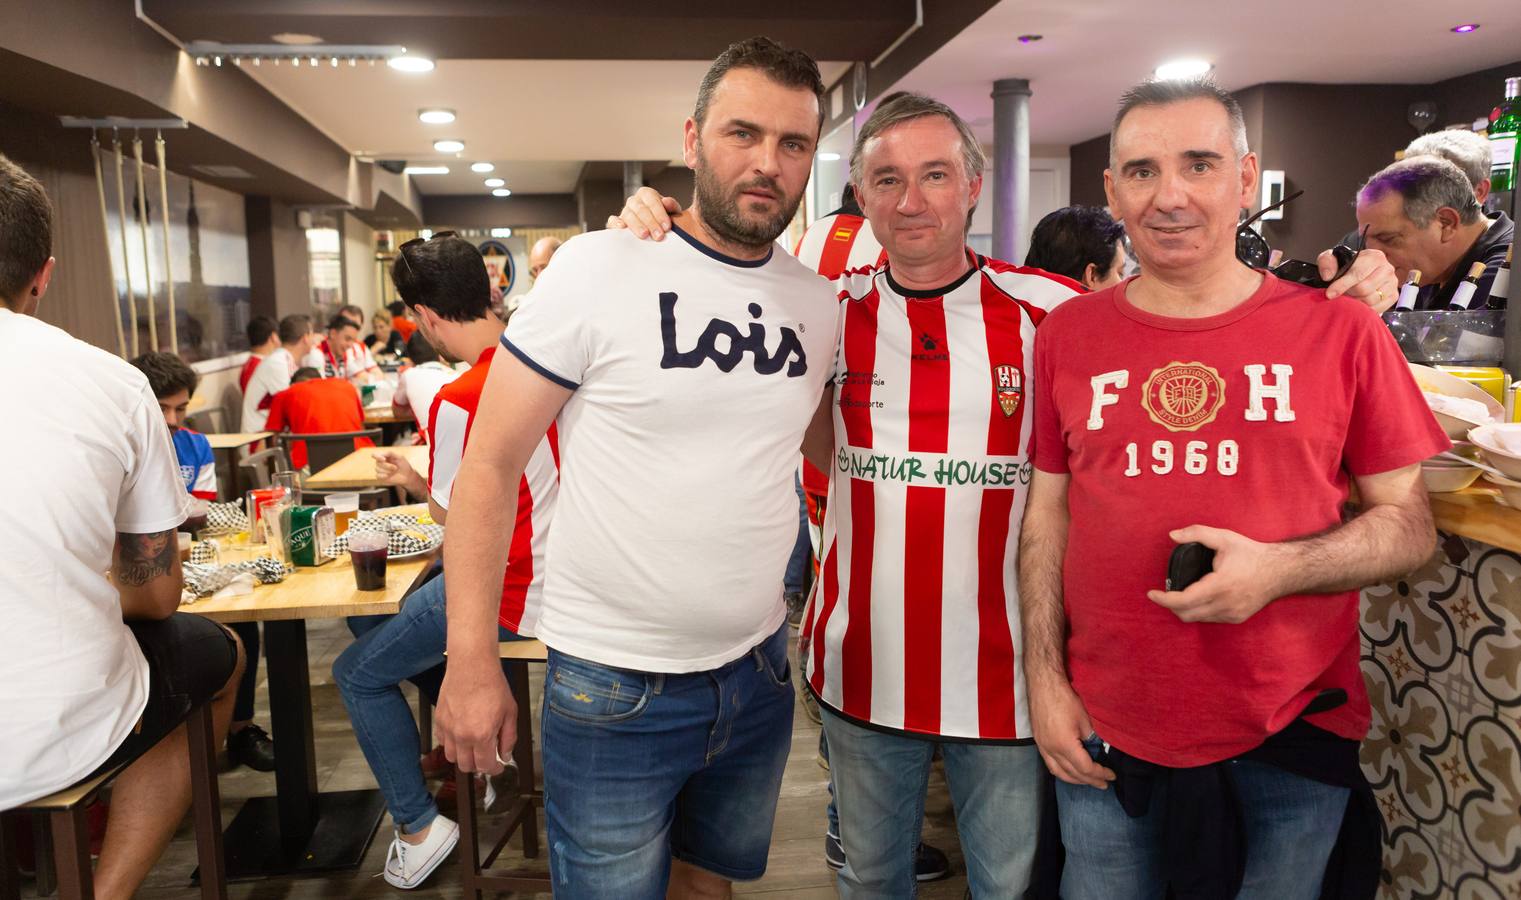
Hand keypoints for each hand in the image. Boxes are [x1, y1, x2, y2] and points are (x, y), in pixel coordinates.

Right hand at [373, 450, 425, 497]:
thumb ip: (391, 453)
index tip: (383, 459)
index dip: (377, 456)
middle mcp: (381, 463)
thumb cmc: (404, 465)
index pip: (374, 455)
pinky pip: (377, 475)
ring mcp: (380, 470)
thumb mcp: (400, 457)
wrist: (407, 476)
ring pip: (377, 469)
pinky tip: (389, 476)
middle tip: (395, 468)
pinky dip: (383, 475)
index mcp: (384, 457)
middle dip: (387, 465)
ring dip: (387, 471)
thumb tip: (382, 454)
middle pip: (377, 463)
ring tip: (394, 471)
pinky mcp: (381, 477)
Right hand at [436, 657, 515, 774]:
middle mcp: (462, 735)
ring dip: (463, 756)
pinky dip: (451, 743)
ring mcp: (448, 728)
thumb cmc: (491, 684)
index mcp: (482, 735)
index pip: (485, 766)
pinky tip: (461, 735)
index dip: (494, 770)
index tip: (498, 767)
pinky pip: (442, 741)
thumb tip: (506, 754)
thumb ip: (508, 737)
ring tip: (473, 747)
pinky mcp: (439, 720)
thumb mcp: (510, 712)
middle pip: (466, 766)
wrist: (472, 665)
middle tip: (486, 758)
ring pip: (451, 757)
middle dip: (478, 766)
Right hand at [604, 186, 681, 239]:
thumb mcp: (672, 212)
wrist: (656, 229)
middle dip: (651, 223)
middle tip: (659, 236)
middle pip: (641, 209)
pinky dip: (616, 223)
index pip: (652, 200)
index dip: (660, 213)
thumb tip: (667, 202)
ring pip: (629, 215)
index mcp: (647, 194)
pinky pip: (612, 220)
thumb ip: (672, 206)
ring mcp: (624, 211)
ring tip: (645, 235)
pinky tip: (622, 228)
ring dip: (637, 226)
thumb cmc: (663, 219)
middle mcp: (634, 201)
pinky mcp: (616, 222)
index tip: (667, 226)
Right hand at [1029, 677, 1114, 788]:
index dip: (1100, 774)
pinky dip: (1062, 771)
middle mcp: (1051, 750)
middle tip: (1103, 784)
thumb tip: (1096, 749)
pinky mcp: (1038, 742)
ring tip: (1087, 781)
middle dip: (1089, 781)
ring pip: (1058, 772)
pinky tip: (1069, 770)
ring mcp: (1042, 747)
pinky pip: (1050, 764)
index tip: (1111, 776)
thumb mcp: (1085, 719)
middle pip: (1072, 774)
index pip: (1085, 768)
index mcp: (1065, 745)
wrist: (1043, 684)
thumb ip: (1091, 738)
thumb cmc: (1065, 698)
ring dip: (1075, 780)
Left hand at [1147, 525, 1285, 623]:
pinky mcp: (1237, 618)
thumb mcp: (1224, 537)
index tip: (1151, 593)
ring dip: (1185, 609)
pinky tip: (1199, 598)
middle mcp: (1226, 604)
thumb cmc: (1250, 553)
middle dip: (1171, 605)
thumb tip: (1172, 535)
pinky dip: (1200, 610)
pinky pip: (1210, 618)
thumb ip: (1196, 533)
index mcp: (1220, 586)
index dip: (1164, 599)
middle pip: (1186, 614)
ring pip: (1197, 618)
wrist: (1281, 571)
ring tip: (1180, 594)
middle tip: (1165, 592)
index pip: (1183, 601)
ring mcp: (1232, 614)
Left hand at [1320, 247, 1396, 309]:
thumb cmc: (1346, 265)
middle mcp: (1387, 268)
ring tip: (1351, 297)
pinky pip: (1378, 308)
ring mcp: (1392, 282)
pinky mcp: (1394, 295)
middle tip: (1342, 294)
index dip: (1342, 285)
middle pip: (1364, 289)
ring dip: (1356, 302)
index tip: (1330, 294)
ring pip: (1371, 300)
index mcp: (1374, 257)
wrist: (1359, 271)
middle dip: (1349, 294)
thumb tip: (1328, 276)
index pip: (1357, 274)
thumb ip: (1327, 263)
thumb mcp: (1332, 259)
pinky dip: (1366, 309)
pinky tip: (1359, 303)